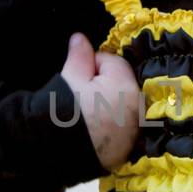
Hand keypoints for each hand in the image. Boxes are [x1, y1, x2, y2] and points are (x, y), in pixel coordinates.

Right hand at [60, 32, 141, 170]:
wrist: (54, 153)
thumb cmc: (63, 111)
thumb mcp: (69, 77)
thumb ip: (79, 56)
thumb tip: (80, 38)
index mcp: (126, 88)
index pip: (112, 62)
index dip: (91, 66)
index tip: (77, 76)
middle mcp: (138, 110)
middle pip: (121, 85)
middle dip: (103, 85)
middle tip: (80, 95)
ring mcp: (134, 132)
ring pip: (123, 107)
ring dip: (109, 105)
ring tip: (86, 114)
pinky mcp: (126, 150)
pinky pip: (122, 128)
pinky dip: (111, 126)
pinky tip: (94, 130)